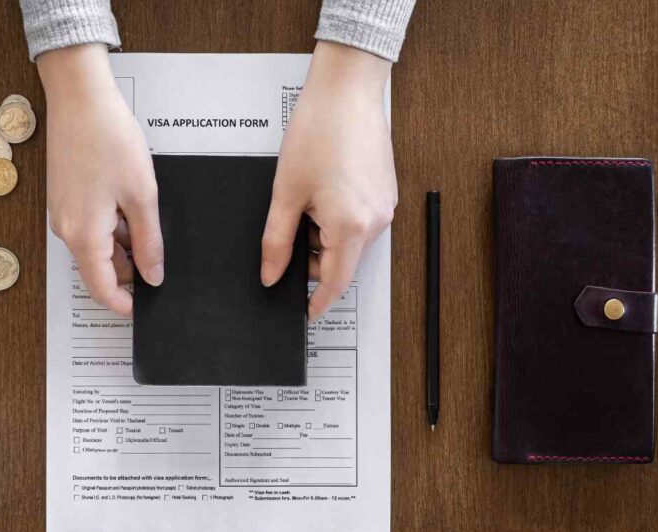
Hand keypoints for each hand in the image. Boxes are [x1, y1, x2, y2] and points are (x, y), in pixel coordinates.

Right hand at [37, 44, 162, 315]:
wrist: (79, 97)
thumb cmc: (107, 138)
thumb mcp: (142, 195)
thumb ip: (149, 241)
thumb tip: (153, 275)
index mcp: (83, 236)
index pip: (102, 290)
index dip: (125, 305)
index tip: (146, 309)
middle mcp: (66, 230)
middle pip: (99, 269)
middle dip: (130, 271)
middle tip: (159, 257)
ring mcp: (62, 214)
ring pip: (97, 247)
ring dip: (123, 244)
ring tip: (147, 218)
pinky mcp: (65, 198)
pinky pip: (90, 226)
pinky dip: (112, 226)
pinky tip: (131, 203)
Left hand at [262, 41, 397, 319]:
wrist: (347, 91)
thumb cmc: (318, 131)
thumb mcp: (285, 193)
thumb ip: (276, 241)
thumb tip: (271, 274)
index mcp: (350, 226)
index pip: (335, 283)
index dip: (318, 302)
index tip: (305, 313)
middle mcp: (375, 221)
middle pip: (342, 262)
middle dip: (315, 259)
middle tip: (291, 233)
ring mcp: (385, 207)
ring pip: (350, 241)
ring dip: (325, 236)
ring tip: (306, 200)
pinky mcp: (386, 193)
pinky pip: (360, 221)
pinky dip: (338, 219)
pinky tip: (323, 190)